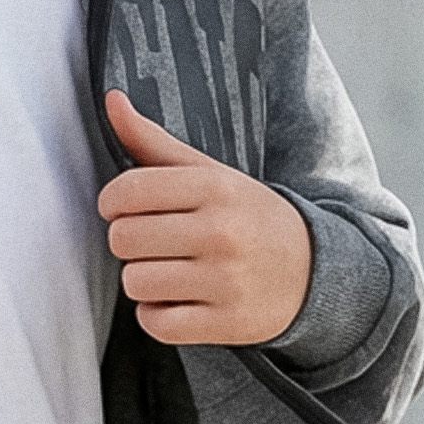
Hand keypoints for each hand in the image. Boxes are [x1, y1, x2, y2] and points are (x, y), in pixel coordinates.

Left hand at [99, 90, 311, 346]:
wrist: (312, 271)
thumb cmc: (245, 216)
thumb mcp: (208, 174)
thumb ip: (153, 141)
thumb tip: (111, 99)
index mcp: (215, 188)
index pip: (126, 192)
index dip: (113, 203)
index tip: (128, 208)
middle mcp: (222, 232)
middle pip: (123, 240)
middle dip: (129, 242)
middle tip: (156, 242)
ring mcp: (226, 281)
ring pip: (135, 283)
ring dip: (143, 281)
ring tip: (171, 271)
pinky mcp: (227, 323)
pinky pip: (155, 323)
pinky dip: (158, 315)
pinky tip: (180, 300)